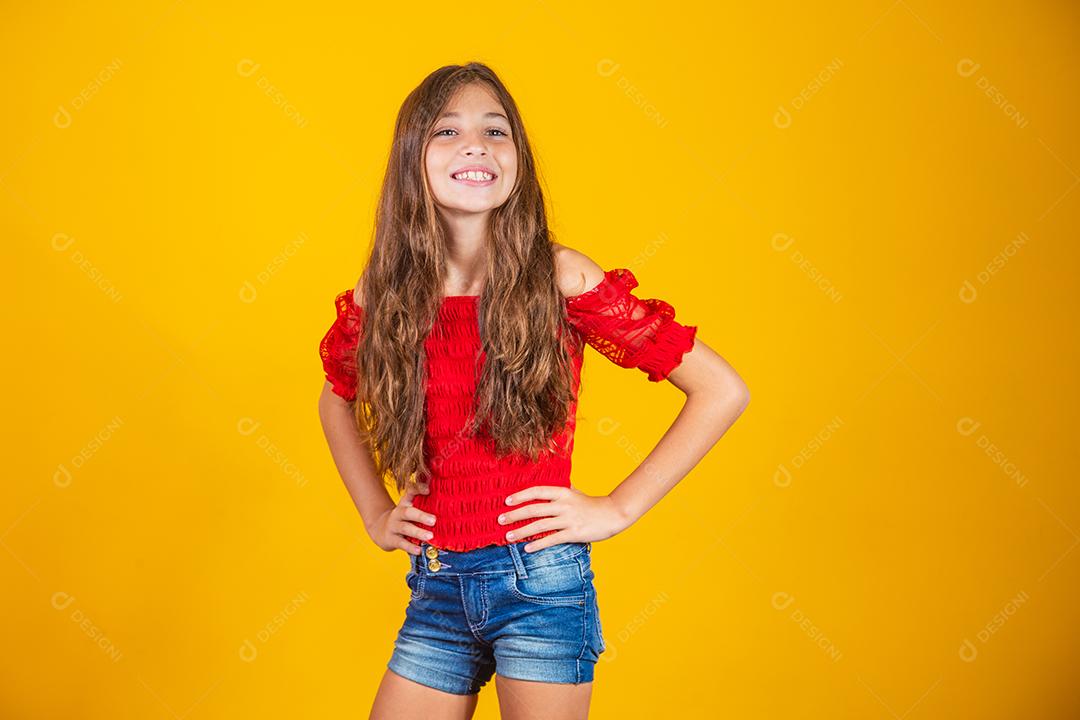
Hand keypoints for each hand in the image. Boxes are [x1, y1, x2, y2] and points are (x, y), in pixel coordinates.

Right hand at [368, 483, 436, 555]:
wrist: (380, 529)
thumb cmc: (403, 518)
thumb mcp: (409, 507)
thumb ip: (423, 502)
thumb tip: (439, 494)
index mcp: (405, 503)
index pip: (410, 492)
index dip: (419, 489)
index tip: (428, 490)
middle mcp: (398, 513)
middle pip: (408, 512)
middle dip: (421, 516)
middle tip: (434, 520)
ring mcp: (394, 526)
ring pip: (405, 528)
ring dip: (418, 532)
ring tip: (430, 536)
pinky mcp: (391, 539)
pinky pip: (401, 543)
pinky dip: (410, 547)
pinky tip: (419, 550)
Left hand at [498, 484, 630, 551]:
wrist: (613, 514)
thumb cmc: (593, 504)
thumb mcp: (576, 493)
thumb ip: (561, 491)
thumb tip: (545, 491)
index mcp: (563, 492)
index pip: (536, 492)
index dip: (520, 496)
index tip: (507, 501)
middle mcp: (563, 505)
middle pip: (533, 509)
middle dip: (514, 515)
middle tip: (500, 520)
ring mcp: (568, 519)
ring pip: (539, 526)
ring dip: (521, 531)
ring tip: (508, 537)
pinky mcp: (574, 533)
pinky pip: (551, 539)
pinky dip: (537, 544)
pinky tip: (527, 548)